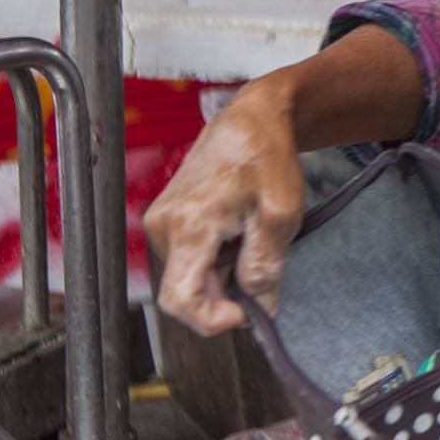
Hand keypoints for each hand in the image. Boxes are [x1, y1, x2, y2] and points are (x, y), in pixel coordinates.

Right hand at [145, 78, 306, 335]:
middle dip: (225, 294)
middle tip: (263, 268)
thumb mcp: (279, 215)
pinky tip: (238, 233)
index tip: (247, 312)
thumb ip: (264, 266)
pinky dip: (216, 259)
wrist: (252, 119)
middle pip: (185, 290)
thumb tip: (258, 308)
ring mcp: (160, 223)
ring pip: (188, 276)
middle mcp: (162, 227)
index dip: (212, 319)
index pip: (179, 300)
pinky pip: (188, 258)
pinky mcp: (166, 220)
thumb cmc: (267, 158)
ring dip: (223, 274)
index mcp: (188, 226)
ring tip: (252, 239)